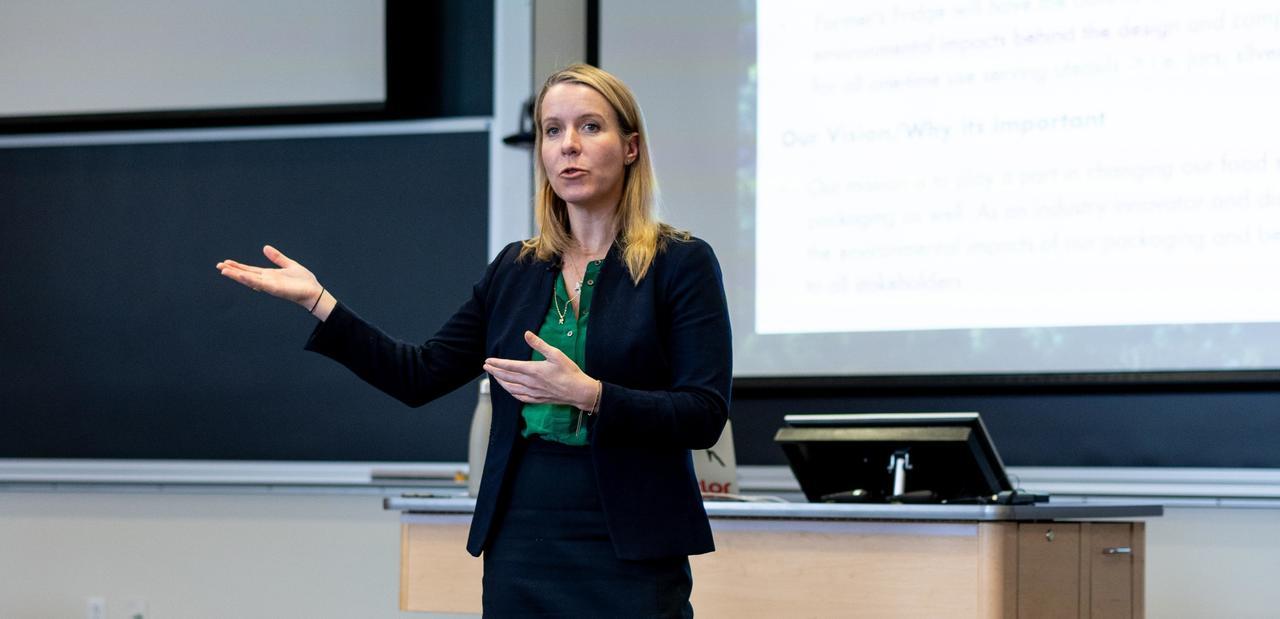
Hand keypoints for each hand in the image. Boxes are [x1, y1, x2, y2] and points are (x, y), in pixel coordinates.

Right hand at [216, 245, 322, 308]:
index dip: (238, 267)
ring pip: (249, 279)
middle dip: (232, 271)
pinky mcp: (274, 289)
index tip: (226, 263)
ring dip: (236, 275)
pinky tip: (240, 275)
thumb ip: (277, 257)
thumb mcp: (289, 264)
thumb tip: (265, 247)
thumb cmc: (303, 281)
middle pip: (246, 275)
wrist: (313, 291)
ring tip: (223, 270)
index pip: (250, 270)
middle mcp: (266, 280)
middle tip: (218, 266)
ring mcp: (269, 285)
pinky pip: (259, 283)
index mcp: (269, 275)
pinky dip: (249, 279)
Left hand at [483, 331, 598, 409]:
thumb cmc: (569, 371)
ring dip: (500, 382)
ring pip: (511, 388)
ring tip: (494, 377)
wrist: (579, 391)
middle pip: (507, 377)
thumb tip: (526, 334)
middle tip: (486, 367)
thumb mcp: (555, 354)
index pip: (509, 366)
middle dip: (495, 372)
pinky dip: (511, 392)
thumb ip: (539, 344)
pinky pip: (519, 397)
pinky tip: (509, 390)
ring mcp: (533, 392)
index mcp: (533, 370)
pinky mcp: (537, 399)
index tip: (488, 361)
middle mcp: (530, 382)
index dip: (497, 363)